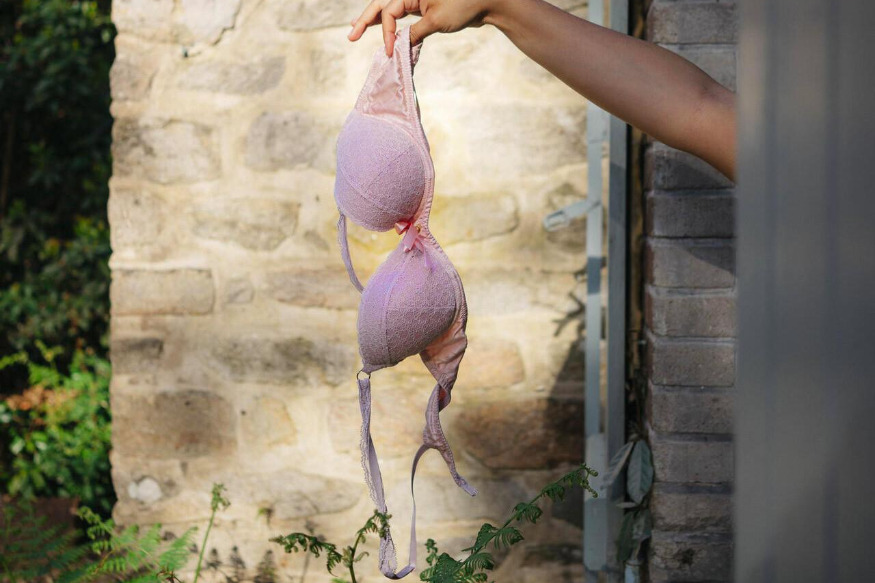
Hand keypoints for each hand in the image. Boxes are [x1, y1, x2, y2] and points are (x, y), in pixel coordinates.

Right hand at [347, 0, 494, 55]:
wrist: (487, 3)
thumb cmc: (464, 6)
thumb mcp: (436, 21)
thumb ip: (414, 33)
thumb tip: (399, 46)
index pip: (389, 11)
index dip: (387, 33)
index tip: (390, 52)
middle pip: (382, 5)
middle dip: (366, 20)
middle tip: (351, 35)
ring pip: (390, 9)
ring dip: (374, 20)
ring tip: (356, 29)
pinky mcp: (424, 7)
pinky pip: (401, 15)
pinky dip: (391, 24)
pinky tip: (382, 30)